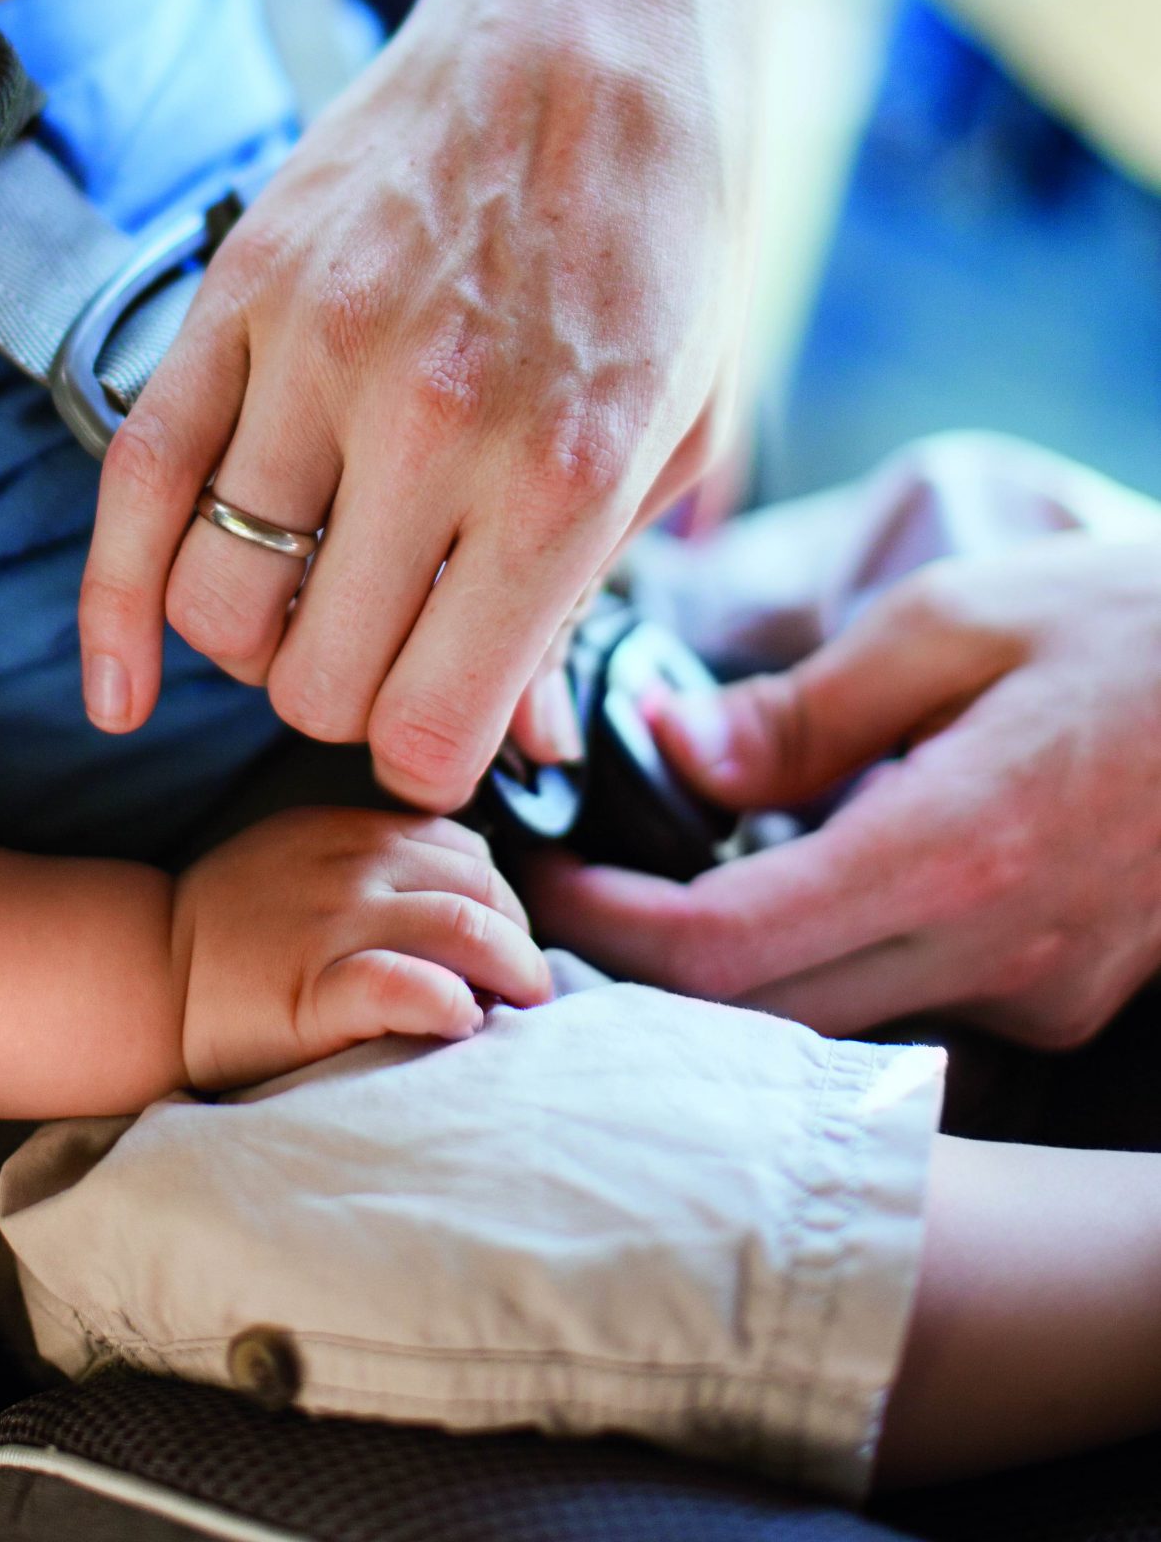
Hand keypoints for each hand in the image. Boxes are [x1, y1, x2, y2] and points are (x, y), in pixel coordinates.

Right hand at [80, 0, 761, 811]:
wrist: (596, 23)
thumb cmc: (665, 232)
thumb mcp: (680, 427)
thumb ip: (592, 595)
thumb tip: (527, 748)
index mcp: (559, 476)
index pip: (427, 730)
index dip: (429, 761)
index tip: (442, 729)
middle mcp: (425, 426)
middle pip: (312, 686)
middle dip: (347, 701)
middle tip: (389, 650)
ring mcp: (313, 353)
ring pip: (214, 605)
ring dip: (255, 640)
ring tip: (312, 596)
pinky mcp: (236, 293)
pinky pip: (133, 491)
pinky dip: (111, 612)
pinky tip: (121, 683)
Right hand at [171, 809, 550, 1092]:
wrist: (144, 977)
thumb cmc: (231, 932)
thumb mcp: (301, 861)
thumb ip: (372, 863)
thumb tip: (465, 905)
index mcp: (352, 832)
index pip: (465, 848)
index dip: (501, 897)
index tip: (504, 943)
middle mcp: (351, 866)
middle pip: (480, 885)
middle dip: (519, 936)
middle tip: (526, 987)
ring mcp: (333, 924)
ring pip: (463, 925)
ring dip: (512, 970)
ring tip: (518, 1009)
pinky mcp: (315, 989)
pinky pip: (404, 984)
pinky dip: (450, 1001)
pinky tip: (462, 1022)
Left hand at [528, 537, 1160, 1045]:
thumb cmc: (1130, 625)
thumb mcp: (956, 619)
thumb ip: (807, 706)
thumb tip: (673, 750)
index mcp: (954, 850)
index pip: (728, 954)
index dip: (607, 937)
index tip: (539, 887)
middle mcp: (998, 954)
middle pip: (763, 1019)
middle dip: (642, 973)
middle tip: (561, 897)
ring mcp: (1042, 993)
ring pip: (833, 1022)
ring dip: (731, 977)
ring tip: (653, 884)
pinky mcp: (1068, 998)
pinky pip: (910, 1003)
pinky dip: (825, 961)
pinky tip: (788, 885)